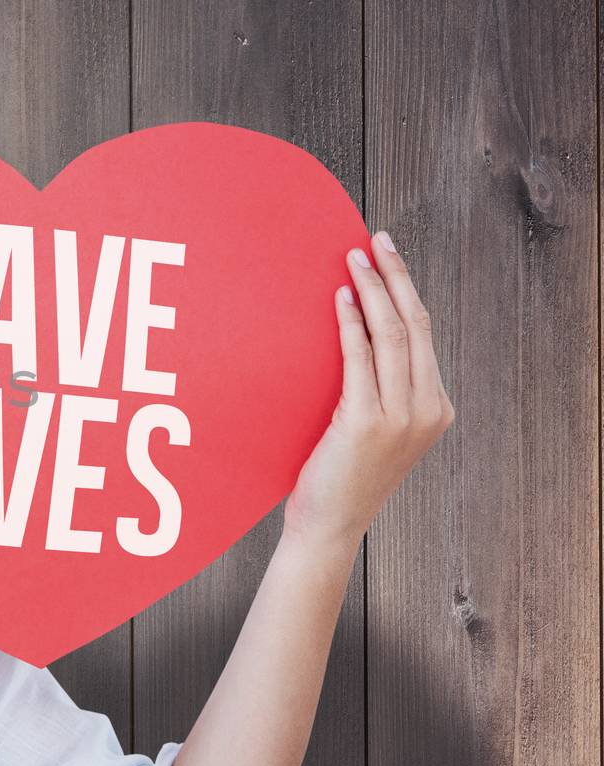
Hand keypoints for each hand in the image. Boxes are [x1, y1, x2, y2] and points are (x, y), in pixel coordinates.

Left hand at [282, 228, 454, 550]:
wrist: (329, 525)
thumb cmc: (341, 476)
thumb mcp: (373, 427)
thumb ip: (379, 387)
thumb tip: (358, 330)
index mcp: (435, 408)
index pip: (423, 334)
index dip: (405, 289)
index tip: (388, 255)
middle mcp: (427, 409)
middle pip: (415, 324)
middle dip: (395, 275)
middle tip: (376, 239)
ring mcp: (402, 416)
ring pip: (393, 334)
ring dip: (371, 289)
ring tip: (353, 257)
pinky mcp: (369, 422)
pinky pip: (361, 357)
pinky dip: (350, 322)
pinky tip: (338, 298)